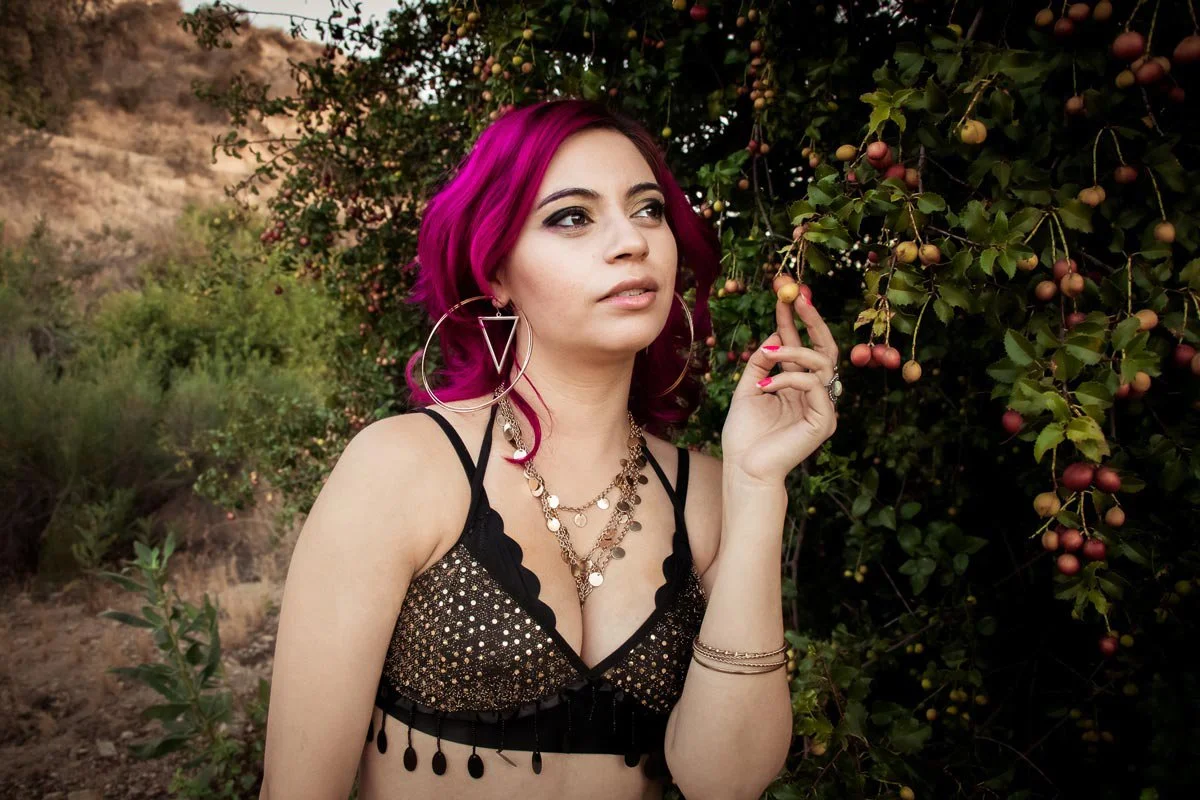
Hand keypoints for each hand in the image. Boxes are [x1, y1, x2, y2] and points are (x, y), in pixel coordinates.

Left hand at [721, 290, 839, 484]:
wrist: (744, 468)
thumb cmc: (744, 434)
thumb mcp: (748, 388)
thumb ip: (760, 362)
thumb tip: (773, 337)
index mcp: (798, 386)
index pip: (802, 346)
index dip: (795, 320)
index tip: (786, 294)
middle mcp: (816, 394)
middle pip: (825, 349)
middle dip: (812, 320)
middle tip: (798, 296)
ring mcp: (824, 407)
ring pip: (822, 363)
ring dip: (793, 351)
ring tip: (769, 353)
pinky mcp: (825, 421)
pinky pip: (814, 385)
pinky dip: (788, 378)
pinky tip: (766, 385)